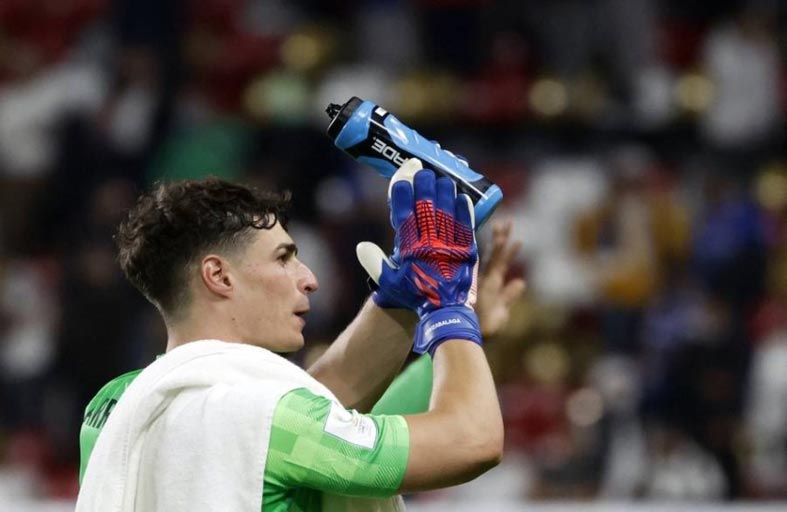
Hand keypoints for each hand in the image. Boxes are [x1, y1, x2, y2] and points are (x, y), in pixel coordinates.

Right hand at [357, 159, 480, 354]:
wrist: (443, 312)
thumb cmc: (414, 295)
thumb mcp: (389, 282)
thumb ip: (374, 262)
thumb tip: (362, 245)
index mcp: (409, 249)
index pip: (404, 212)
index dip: (403, 191)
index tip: (403, 177)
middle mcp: (430, 245)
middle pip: (427, 206)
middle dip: (424, 184)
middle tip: (423, 170)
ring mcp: (450, 246)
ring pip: (447, 211)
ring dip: (445, 191)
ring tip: (442, 178)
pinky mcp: (467, 251)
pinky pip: (467, 225)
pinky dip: (464, 209)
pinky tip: (462, 196)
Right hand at [476, 219, 525, 336]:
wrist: (467, 335)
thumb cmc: (482, 327)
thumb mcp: (500, 312)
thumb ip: (509, 296)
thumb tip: (521, 282)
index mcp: (490, 284)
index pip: (499, 263)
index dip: (507, 249)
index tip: (516, 236)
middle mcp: (486, 279)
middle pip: (495, 255)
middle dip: (501, 237)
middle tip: (506, 221)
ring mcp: (483, 279)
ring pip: (494, 256)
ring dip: (500, 240)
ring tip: (505, 225)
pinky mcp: (483, 282)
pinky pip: (492, 263)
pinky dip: (497, 251)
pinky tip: (503, 239)